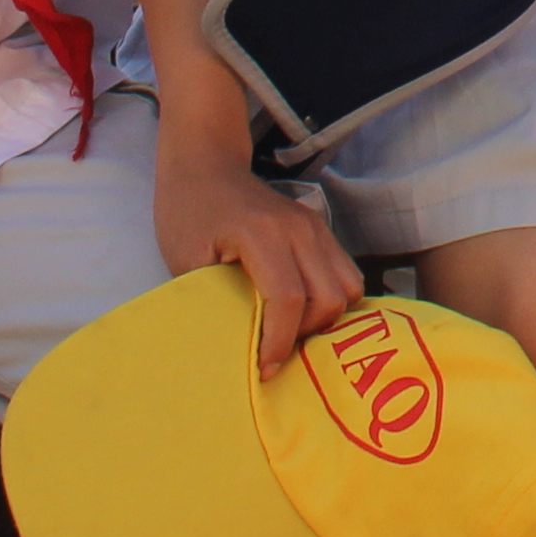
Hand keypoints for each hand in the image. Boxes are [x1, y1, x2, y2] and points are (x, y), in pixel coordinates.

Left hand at [154, 139, 361, 378]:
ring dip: (325, 316)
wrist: (206, 166)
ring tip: (291, 329)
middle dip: (306, 332)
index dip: (280, 341)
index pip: (289, 298)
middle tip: (275, 348)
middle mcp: (300, 229)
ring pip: (348, 286)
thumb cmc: (188, 213)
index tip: (265, 369)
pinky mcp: (320, 230)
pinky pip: (345, 273)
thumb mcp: (186, 262)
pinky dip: (332, 299)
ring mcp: (315, 227)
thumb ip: (217, 300)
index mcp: (262, 235)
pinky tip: (302, 310)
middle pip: (330, 297)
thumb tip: (237, 347)